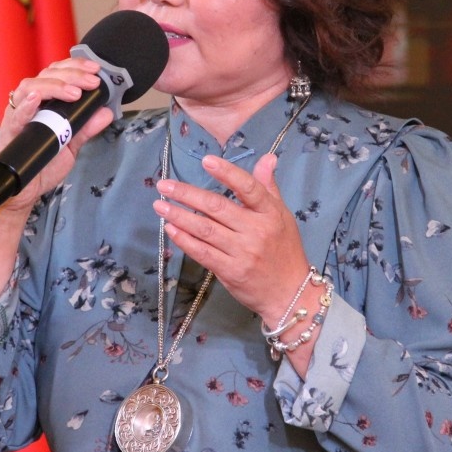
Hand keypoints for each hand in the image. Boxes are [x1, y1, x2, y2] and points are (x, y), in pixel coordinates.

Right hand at [0, 57, 114, 216]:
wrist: (25, 191)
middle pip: (46, 75)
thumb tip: (106, 112)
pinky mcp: (9, 131)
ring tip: (74, 93)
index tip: (95, 70)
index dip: (75, 67)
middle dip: (72, 75)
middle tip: (92, 82)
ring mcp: (18, 115)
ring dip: (54, 86)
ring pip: (30, 87)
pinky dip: (25, 105)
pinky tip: (36, 99)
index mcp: (44, 102)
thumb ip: (86, 128)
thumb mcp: (71, 145)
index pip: (57, 73)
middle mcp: (29, 103)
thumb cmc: (43, 164)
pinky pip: (15, 115)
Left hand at [152, 152, 310, 323]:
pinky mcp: (230, 272)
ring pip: (205, 230)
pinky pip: (203, 253)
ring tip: (160, 205)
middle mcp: (256, 231)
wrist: (290, 293)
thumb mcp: (283, 216)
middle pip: (217, 208)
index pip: (248, 188)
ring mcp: (242, 252)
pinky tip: (170, 229)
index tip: (206, 161)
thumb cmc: (285, 250)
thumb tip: (267, 157)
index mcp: (270, 213)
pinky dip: (184, 240)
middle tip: (165, 185)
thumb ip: (268, 187)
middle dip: (187, 194)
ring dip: (179, 216)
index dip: (227, 173)